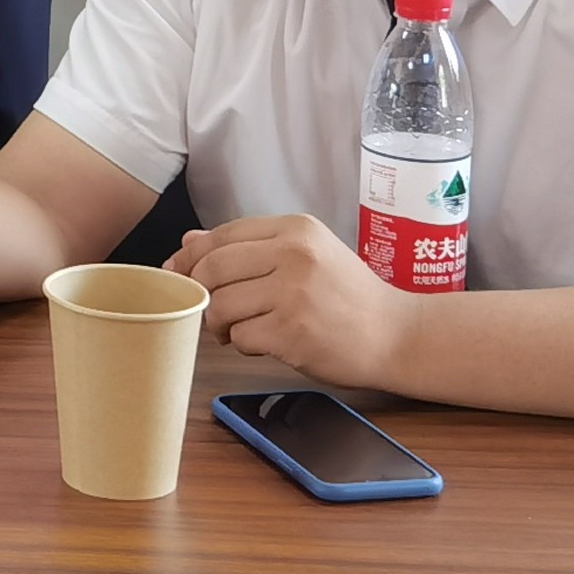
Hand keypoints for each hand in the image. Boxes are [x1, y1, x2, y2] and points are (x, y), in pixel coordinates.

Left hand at [167, 213, 411, 386]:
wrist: (396, 333)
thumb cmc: (347, 295)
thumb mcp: (306, 255)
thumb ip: (249, 246)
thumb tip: (189, 241)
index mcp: (296, 228)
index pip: (223, 235)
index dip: (192, 255)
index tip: (176, 271)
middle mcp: (294, 255)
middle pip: (214, 268)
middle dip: (200, 291)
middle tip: (208, 308)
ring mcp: (294, 294)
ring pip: (223, 305)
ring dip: (220, 323)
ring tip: (238, 329)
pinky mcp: (293, 333)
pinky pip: (242, 337)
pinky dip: (244, 344)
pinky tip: (264, 342)